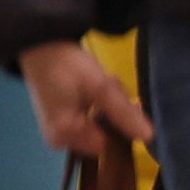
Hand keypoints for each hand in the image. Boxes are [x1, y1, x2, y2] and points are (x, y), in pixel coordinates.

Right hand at [22, 41, 152, 155]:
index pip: (109, 143)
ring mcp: (59, 132)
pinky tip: (92, 89)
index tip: (117, 96)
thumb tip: (149, 137)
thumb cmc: (66, 65)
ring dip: (107, 107)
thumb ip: (123, 112)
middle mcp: (60, 141)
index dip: (119, 122)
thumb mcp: (98, 86)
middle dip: (112, 112)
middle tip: (107, 84)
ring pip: (99, 127)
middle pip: (104, 136)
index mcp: (65, 135)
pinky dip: (97, 106)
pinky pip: (89, 122)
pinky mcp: (61, 122)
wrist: (40, 46)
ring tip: (100, 83)